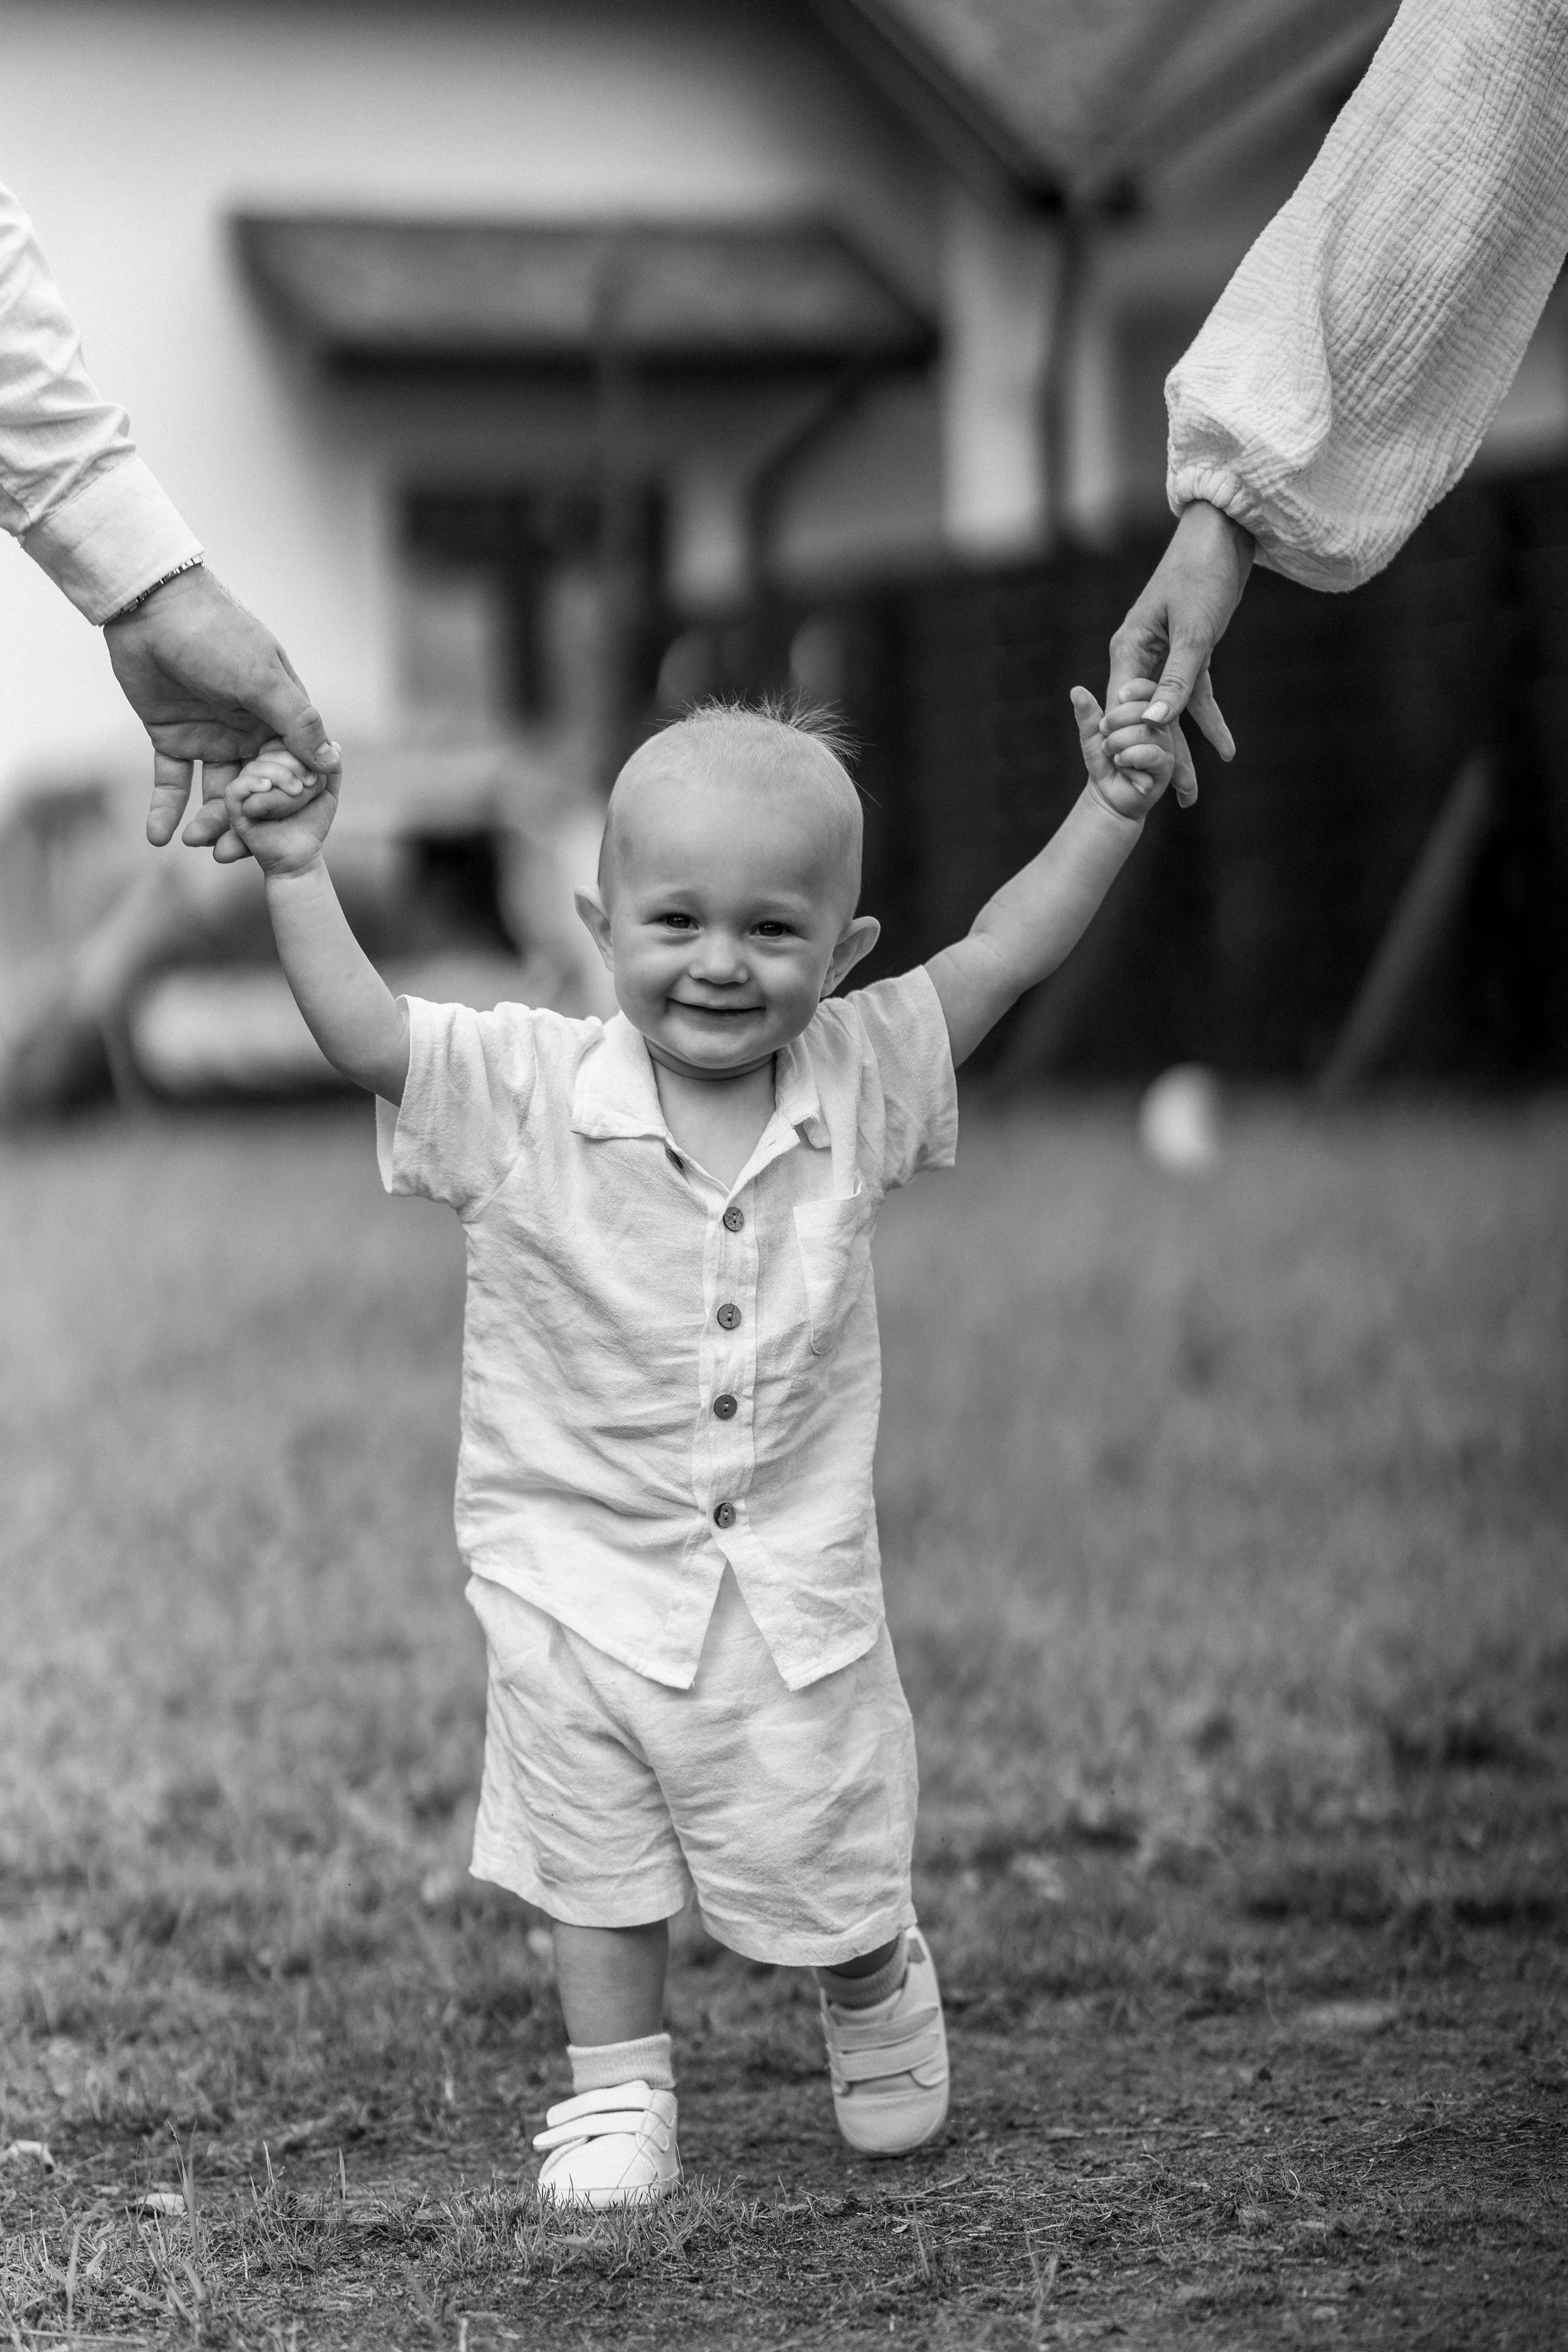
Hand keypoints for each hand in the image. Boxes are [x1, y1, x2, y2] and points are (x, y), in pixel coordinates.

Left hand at [103, 565, 338, 861]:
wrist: (149, 606)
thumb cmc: (216, 634)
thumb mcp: (263, 679)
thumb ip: (297, 722)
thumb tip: (331, 763)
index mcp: (279, 718)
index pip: (291, 772)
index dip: (284, 805)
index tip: (276, 833)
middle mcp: (249, 732)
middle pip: (254, 791)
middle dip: (243, 824)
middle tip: (229, 855)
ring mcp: (211, 736)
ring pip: (215, 792)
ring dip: (207, 821)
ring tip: (195, 845)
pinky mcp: (172, 737)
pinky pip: (173, 781)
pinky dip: (165, 810)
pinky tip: (159, 839)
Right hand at [222, 742, 337, 876]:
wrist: (302, 853)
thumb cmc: (311, 821)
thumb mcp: (327, 791)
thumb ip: (331, 768)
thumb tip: (334, 746)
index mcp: (273, 763)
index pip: (278, 741)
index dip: (297, 749)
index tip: (317, 772)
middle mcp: (256, 773)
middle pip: (266, 750)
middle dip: (292, 763)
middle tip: (310, 784)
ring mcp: (245, 789)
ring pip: (253, 767)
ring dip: (279, 775)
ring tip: (296, 791)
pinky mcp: (235, 809)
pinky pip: (234, 790)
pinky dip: (251, 785)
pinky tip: (267, 787)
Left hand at [1071, 679, 1174, 822]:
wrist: (1107, 795)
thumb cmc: (1103, 761)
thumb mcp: (1091, 735)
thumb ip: (1087, 713)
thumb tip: (1076, 690)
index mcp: (1145, 711)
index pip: (1148, 688)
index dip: (1133, 690)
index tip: (1117, 699)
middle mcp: (1159, 725)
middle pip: (1144, 708)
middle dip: (1116, 722)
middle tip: (1105, 739)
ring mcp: (1165, 745)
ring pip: (1145, 732)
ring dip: (1119, 743)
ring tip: (1113, 756)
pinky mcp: (1166, 765)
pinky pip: (1150, 754)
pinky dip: (1129, 759)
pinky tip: (1122, 765)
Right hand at [1107, 501, 1254, 804]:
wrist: (1225, 533)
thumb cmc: (1202, 572)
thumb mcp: (1193, 629)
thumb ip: (1179, 677)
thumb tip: (1161, 720)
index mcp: (1129, 648)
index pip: (1125, 708)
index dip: (1135, 745)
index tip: (1142, 782)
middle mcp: (1141, 657)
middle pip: (1149, 717)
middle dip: (1162, 759)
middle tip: (1177, 800)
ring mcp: (1165, 656)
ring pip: (1173, 713)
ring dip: (1185, 750)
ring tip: (1192, 792)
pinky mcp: (1191, 652)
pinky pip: (1196, 695)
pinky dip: (1209, 721)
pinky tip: (1225, 750)